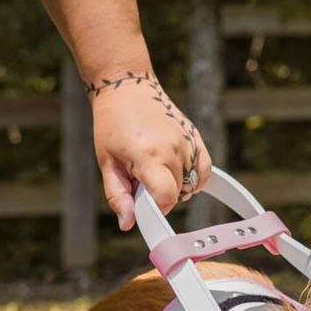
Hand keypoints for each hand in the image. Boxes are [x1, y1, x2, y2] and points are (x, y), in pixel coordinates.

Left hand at [90, 74, 212, 229]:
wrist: (127, 87)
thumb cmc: (112, 125)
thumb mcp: (106, 162)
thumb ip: (118, 196)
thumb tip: (128, 223)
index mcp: (149, 156)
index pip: (167, 198)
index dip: (157, 209)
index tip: (146, 204)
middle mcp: (175, 149)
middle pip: (178, 194)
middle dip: (161, 195)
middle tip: (142, 178)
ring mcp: (188, 143)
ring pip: (190, 185)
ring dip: (175, 185)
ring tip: (156, 168)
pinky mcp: (196, 138)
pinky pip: (204, 171)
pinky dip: (194, 178)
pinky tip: (176, 171)